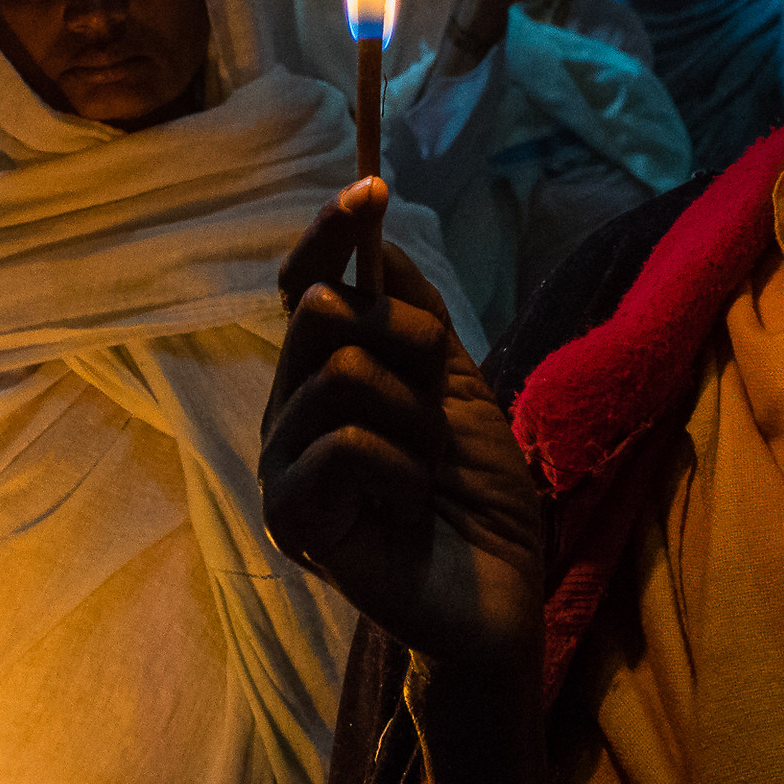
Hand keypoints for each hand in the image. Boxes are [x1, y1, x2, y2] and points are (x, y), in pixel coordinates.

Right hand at [261, 182, 544, 671]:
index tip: (372, 189)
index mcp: (326, 375)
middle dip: (399, 339)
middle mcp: (292, 411)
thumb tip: (374, 234)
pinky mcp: (290, 516)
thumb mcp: (457, 383)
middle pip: (317, 314)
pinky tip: (406, 507)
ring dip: (409, 419)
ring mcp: (283, 464)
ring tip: (423, 470)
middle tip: (434, 397)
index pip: (305, 286)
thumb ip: (414, 313)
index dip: (331, 236)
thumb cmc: (478, 496)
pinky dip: (397, 468)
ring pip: (337, 375)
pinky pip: (340, 444)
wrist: (499, 593)